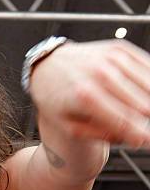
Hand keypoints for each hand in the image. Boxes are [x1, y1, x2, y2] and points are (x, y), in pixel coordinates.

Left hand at [29, 39, 149, 148]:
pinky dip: (148, 82)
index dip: (141, 134)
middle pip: (142, 104)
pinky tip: (144, 94)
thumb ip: (101, 133)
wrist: (48, 67)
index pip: (124, 120)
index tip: (148, 141)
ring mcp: (112, 58)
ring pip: (148, 85)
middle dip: (146, 120)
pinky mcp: (120, 48)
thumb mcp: (69, 125)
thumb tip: (133, 137)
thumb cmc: (57, 98)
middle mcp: (100, 73)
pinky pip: (147, 67)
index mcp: (85, 96)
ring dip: (148, 102)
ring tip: (143, 114)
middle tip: (144, 129)